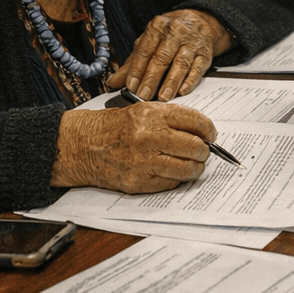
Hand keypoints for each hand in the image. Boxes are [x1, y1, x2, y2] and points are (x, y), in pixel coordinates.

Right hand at [52, 103, 213, 191]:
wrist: (82, 145)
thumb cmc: (113, 127)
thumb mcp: (141, 110)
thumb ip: (170, 118)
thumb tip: (200, 130)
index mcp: (152, 114)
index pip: (195, 121)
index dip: (208, 130)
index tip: (211, 135)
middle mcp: (149, 137)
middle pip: (195, 147)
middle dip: (204, 151)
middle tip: (204, 151)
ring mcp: (144, 161)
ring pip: (187, 168)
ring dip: (196, 167)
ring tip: (194, 164)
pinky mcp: (138, 182)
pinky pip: (171, 183)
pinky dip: (177, 178)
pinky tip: (174, 172)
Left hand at [107, 9, 231, 100]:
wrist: (200, 23)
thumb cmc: (169, 35)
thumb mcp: (149, 42)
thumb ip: (132, 63)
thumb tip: (113, 83)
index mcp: (157, 27)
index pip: (144, 49)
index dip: (137, 69)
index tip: (131, 86)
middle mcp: (175, 32)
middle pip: (162, 57)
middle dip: (151, 78)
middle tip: (143, 95)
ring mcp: (192, 43)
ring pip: (181, 63)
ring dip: (171, 82)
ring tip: (162, 97)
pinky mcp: (205, 54)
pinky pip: (198, 68)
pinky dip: (190, 80)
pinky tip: (182, 91)